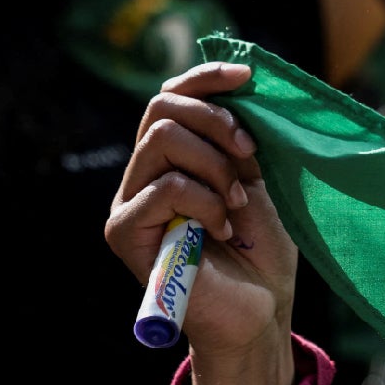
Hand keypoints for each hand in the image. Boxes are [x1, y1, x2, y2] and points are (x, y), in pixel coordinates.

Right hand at [103, 63, 302, 384]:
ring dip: (216, 166)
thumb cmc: (262, 248)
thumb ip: (241, 138)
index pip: (170, 96)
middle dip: (218, 123)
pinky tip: (222, 229)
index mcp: (173, 158)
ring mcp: (128, 202)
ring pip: (162, 141)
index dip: (206, 78)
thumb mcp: (259, 179)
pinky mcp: (123, 231)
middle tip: (251, 158)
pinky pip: (165, 187)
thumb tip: (245, 83)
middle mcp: (142, 174)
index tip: (249, 75)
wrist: (259, 309)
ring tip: (237, 203)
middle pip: (162, 109)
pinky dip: (206, 202)